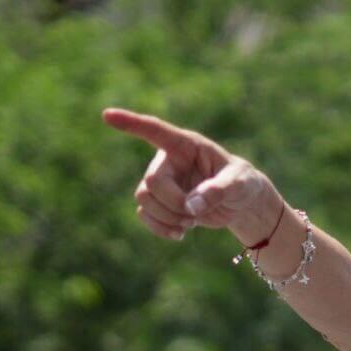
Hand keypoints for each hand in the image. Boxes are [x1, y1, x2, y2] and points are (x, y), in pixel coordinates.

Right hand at [101, 107, 278, 243]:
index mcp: (187, 145)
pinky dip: (160, 228)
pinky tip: (180, 235)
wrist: (241, 204)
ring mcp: (163, 181)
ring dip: (167, 217)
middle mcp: (169, 160)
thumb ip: (218, 191)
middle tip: (195, 214)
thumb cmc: (243, 184)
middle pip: (152, 181)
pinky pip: (144, 214)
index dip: (132, 124)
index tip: (107, 115)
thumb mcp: (240, 185)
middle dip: (172, 203)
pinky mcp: (161, 202)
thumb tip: (191, 206)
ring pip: (144, 198)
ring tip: (191, 222)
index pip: (156, 130)